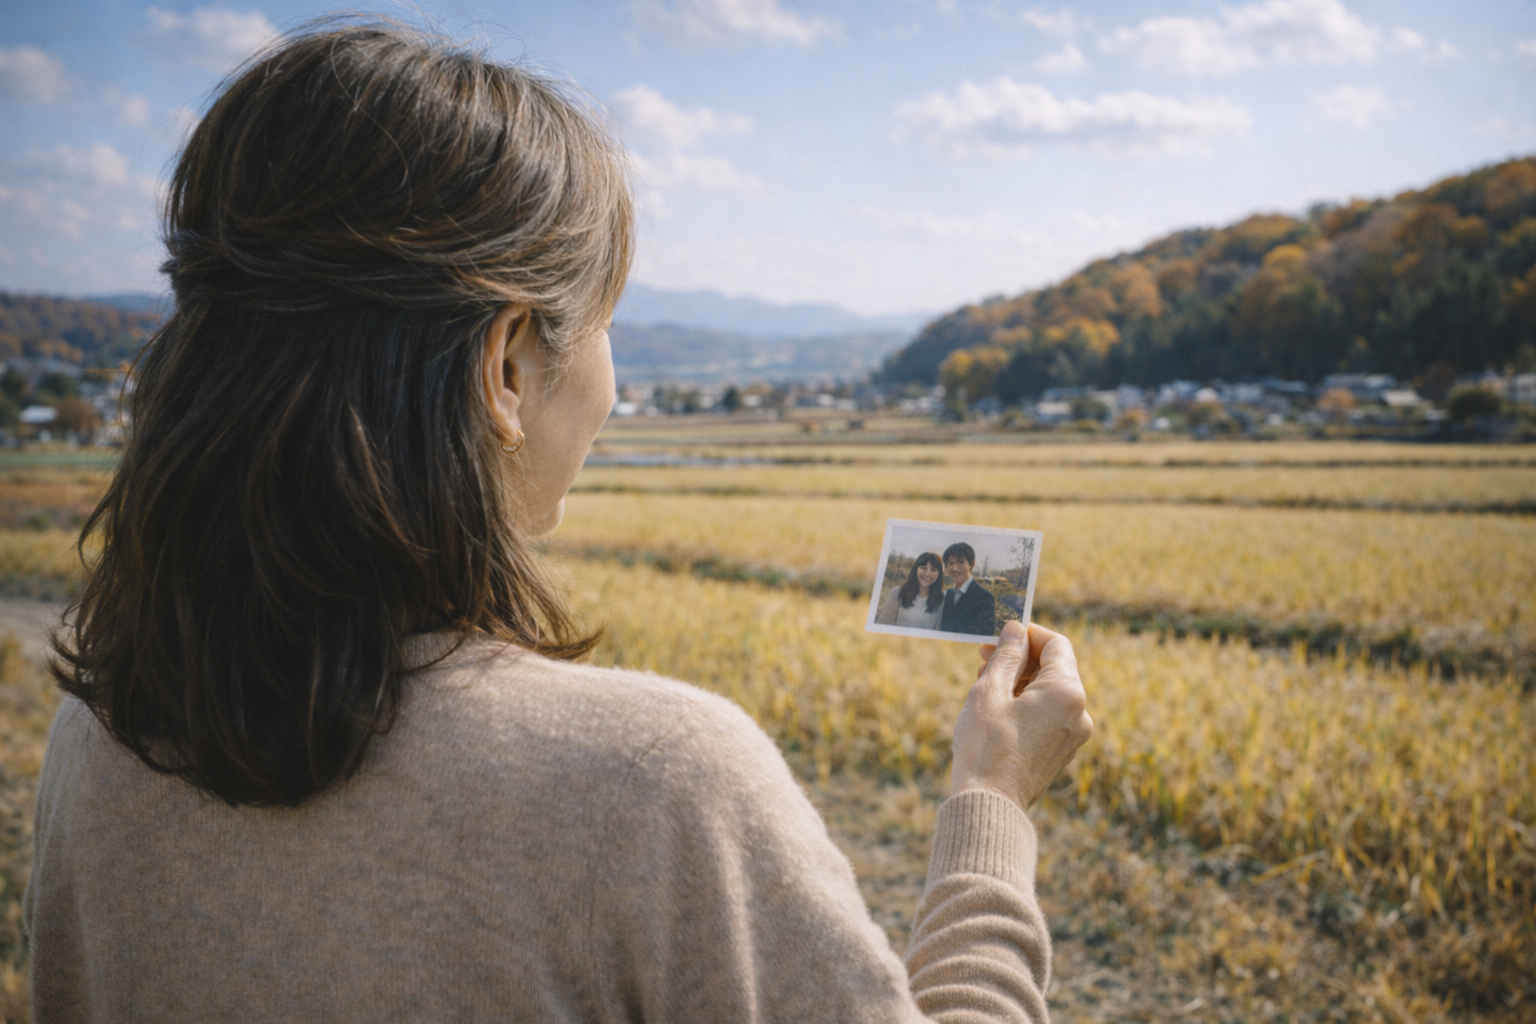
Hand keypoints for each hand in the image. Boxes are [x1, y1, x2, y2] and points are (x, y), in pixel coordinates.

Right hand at [949, 621, 1092, 809]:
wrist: (989, 804)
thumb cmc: (986, 746)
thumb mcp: (990, 690)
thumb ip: (1006, 655)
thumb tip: (1015, 630)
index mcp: (1067, 692)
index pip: (1056, 644)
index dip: (1027, 634)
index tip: (1000, 636)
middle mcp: (1079, 713)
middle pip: (1054, 668)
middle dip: (1019, 659)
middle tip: (983, 659)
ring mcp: (1073, 735)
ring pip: (1049, 692)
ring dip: (1019, 681)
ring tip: (984, 685)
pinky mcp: (1061, 752)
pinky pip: (1049, 715)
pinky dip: (1026, 704)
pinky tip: (996, 709)